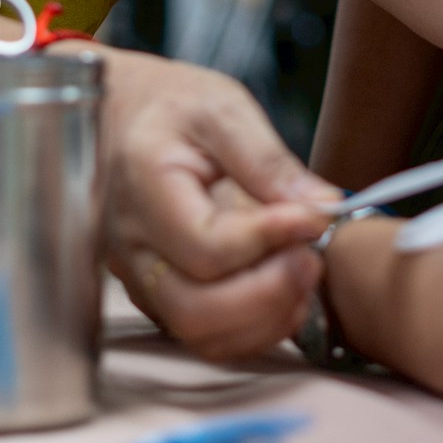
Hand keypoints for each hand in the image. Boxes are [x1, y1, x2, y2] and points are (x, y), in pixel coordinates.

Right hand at [92, 47, 339, 359]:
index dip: (268, 239)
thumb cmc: (169, 107)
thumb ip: (267, 158)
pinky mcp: (158, 294)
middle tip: (312, 255)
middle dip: (269, 292)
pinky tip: (284, 290)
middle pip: (196, 308)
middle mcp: (131, 245)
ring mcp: (139, 277)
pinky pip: (204, 335)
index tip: (314, 215)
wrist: (119, 114)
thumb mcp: (220, 107)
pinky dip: (253, 328)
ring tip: (304, 270)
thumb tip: (322, 205)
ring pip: (200, 334)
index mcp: (142, 186)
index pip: (204, 244)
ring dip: (267, 317)